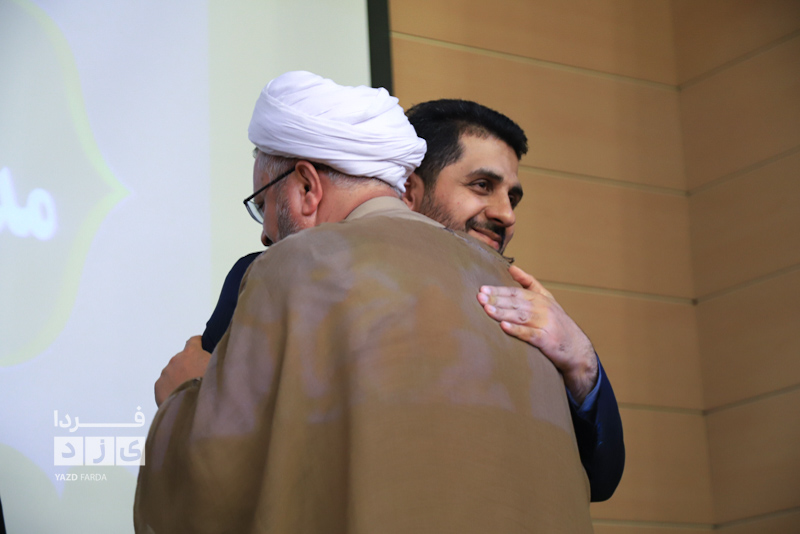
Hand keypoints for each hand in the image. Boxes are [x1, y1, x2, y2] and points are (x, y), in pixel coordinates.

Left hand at [154, 336, 210, 406]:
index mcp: (192, 353)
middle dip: (189, 367)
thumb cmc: (209, 388)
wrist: (194, 407)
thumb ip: (214, 361)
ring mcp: (166, 373)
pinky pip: (165, 385)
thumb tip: (214, 362)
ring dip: (179, 378)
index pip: (193, 341)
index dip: (198, 343)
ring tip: (189, 391)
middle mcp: (177, 360)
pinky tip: (181, 397)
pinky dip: (171, 389)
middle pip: (182, 360)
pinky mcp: (159, 386)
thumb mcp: (219, 369)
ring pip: (172, 373)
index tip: (201, 346)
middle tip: (198, 379)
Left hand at [477, 266, 597, 403]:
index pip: (516, 292)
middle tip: (479, 298)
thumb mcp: (546, 299)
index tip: (482, 289)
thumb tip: (511, 267)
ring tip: (487, 310)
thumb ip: (529, 282)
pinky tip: (504, 327)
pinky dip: (516, 330)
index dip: (499, 291)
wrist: (577, 349)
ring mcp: (545, 324)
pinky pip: (529, 334)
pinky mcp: (547, 340)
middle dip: (497, 300)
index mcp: (540, 298)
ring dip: (503, 313)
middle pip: (516, 303)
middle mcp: (543, 309)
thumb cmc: (557, 323)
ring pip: (521, 316)